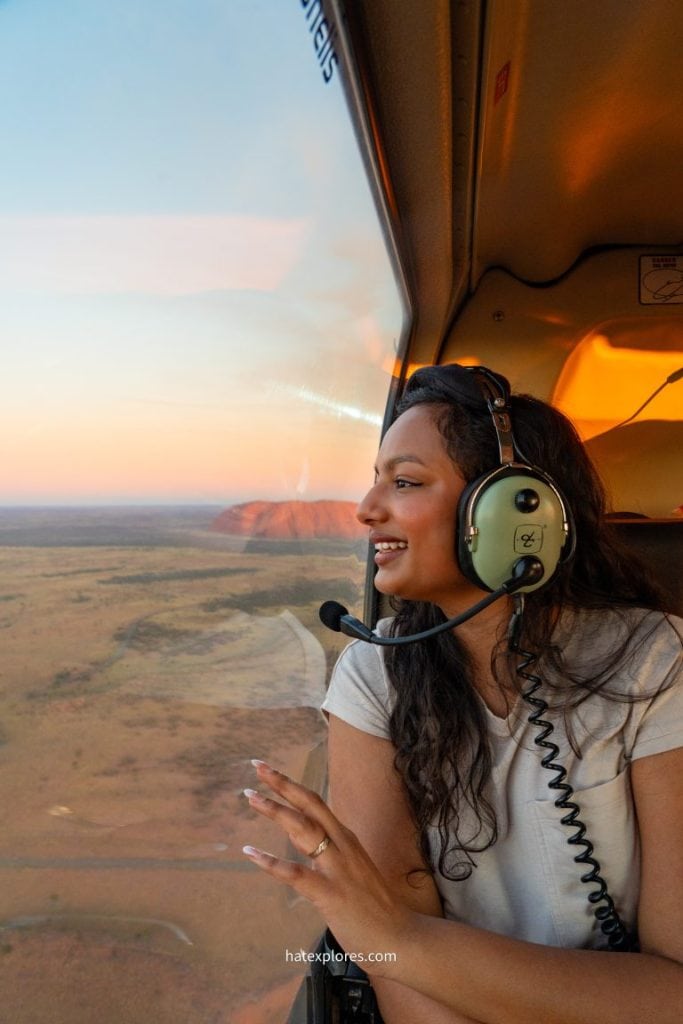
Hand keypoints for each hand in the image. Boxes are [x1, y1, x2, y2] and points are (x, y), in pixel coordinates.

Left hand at [243, 759, 411, 973]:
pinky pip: (296, 874)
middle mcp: (342, 845)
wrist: (400, 937)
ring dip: (275, 811)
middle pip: (309, 805)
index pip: (315, 804)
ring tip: (251, 797)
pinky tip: (251, 853)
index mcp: (346, 839)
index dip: (292, 786)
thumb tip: (307, 842)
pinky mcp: (330, 894)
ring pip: (303, 829)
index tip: (269, 772)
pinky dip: (272, 862)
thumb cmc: (375, 907)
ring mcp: (337, 868)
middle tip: (257, 766)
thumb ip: (332, 853)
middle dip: (283, 784)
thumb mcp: (354, 868)